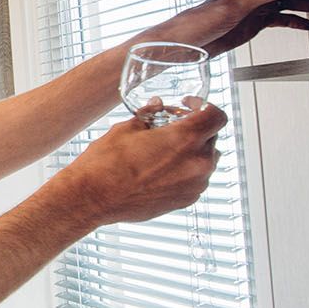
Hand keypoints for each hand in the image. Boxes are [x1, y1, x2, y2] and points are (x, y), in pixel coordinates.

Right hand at [53, 100, 226, 226]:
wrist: (92, 198)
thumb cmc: (105, 165)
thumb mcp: (126, 129)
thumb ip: (149, 116)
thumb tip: (157, 109)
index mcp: (185, 139)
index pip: (216, 116)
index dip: (204, 107)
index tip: (189, 107)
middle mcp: (197, 163)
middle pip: (211, 137)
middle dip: (193, 130)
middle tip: (169, 129)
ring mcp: (194, 185)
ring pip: (204, 160)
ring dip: (189, 152)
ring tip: (161, 152)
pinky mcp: (186, 200)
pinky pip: (194, 179)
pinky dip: (183, 171)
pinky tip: (158, 170)